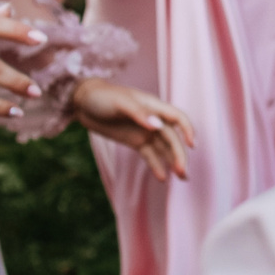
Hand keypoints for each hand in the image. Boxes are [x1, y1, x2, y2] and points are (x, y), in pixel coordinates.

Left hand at [70, 78, 195, 180]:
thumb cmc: (102, 96)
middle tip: (182, 172)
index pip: (177, 117)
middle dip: (179, 154)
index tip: (191, 145)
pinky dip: (157, 165)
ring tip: (181, 177)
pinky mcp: (135, 141)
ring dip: (173, 161)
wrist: (83, 102)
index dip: (187, 130)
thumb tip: (158, 126)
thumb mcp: (119, 103)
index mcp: (153, 106)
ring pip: (164, 148)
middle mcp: (153, 120)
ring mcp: (144, 131)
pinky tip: (162, 178)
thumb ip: (139, 114)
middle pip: (172, 138)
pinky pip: (150, 155)